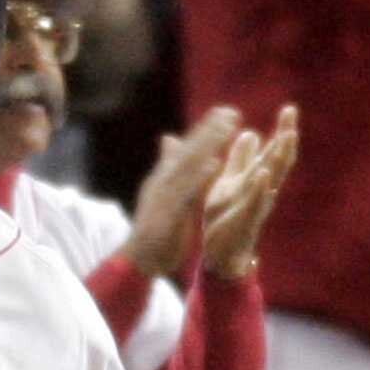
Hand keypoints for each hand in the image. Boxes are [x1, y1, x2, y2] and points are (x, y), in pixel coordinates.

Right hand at [126, 106, 240, 277]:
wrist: (139, 259)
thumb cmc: (154, 228)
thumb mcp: (161, 192)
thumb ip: (168, 166)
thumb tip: (169, 138)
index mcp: (164, 178)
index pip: (187, 149)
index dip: (205, 130)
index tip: (225, 112)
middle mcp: (163, 182)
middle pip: (189, 151)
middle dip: (210, 130)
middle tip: (231, 111)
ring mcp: (165, 196)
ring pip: (189, 165)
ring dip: (207, 146)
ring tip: (226, 129)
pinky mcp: (169, 213)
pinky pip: (186, 192)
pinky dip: (199, 177)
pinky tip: (214, 164)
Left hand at [200, 105, 298, 279]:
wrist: (221, 254)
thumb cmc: (227, 217)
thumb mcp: (231, 182)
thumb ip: (240, 160)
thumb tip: (250, 132)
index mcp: (256, 179)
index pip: (274, 151)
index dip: (283, 131)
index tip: (290, 108)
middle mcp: (261, 189)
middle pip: (278, 159)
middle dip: (285, 136)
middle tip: (291, 113)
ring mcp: (255, 204)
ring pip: (272, 177)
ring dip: (279, 156)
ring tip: (286, 135)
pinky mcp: (246, 220)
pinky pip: (256, 201)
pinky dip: (260, 187)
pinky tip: (264, 173)